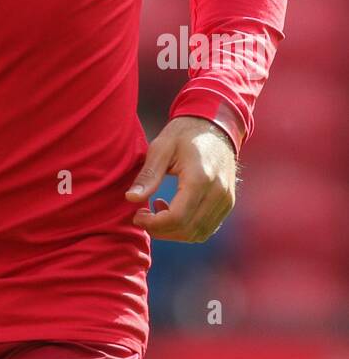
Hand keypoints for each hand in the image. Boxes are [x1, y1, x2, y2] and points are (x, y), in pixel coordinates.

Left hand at [125, 116, 236, 242]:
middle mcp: (218, 193)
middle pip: (187, 230)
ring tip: (157, 210)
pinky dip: (187, 228)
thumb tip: (130, 199)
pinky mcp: (227, 203)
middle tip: (142, 217)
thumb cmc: (184, 133)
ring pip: (198, 234)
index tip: (137, 216)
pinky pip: (207, 228)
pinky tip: (173, 211)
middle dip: (161, 231)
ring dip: (174, 232)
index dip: (154, 224)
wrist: (215, 125)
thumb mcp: (161, 148)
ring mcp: (226, 199)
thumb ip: (148, 175)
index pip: (177, 217)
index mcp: (200, 178)